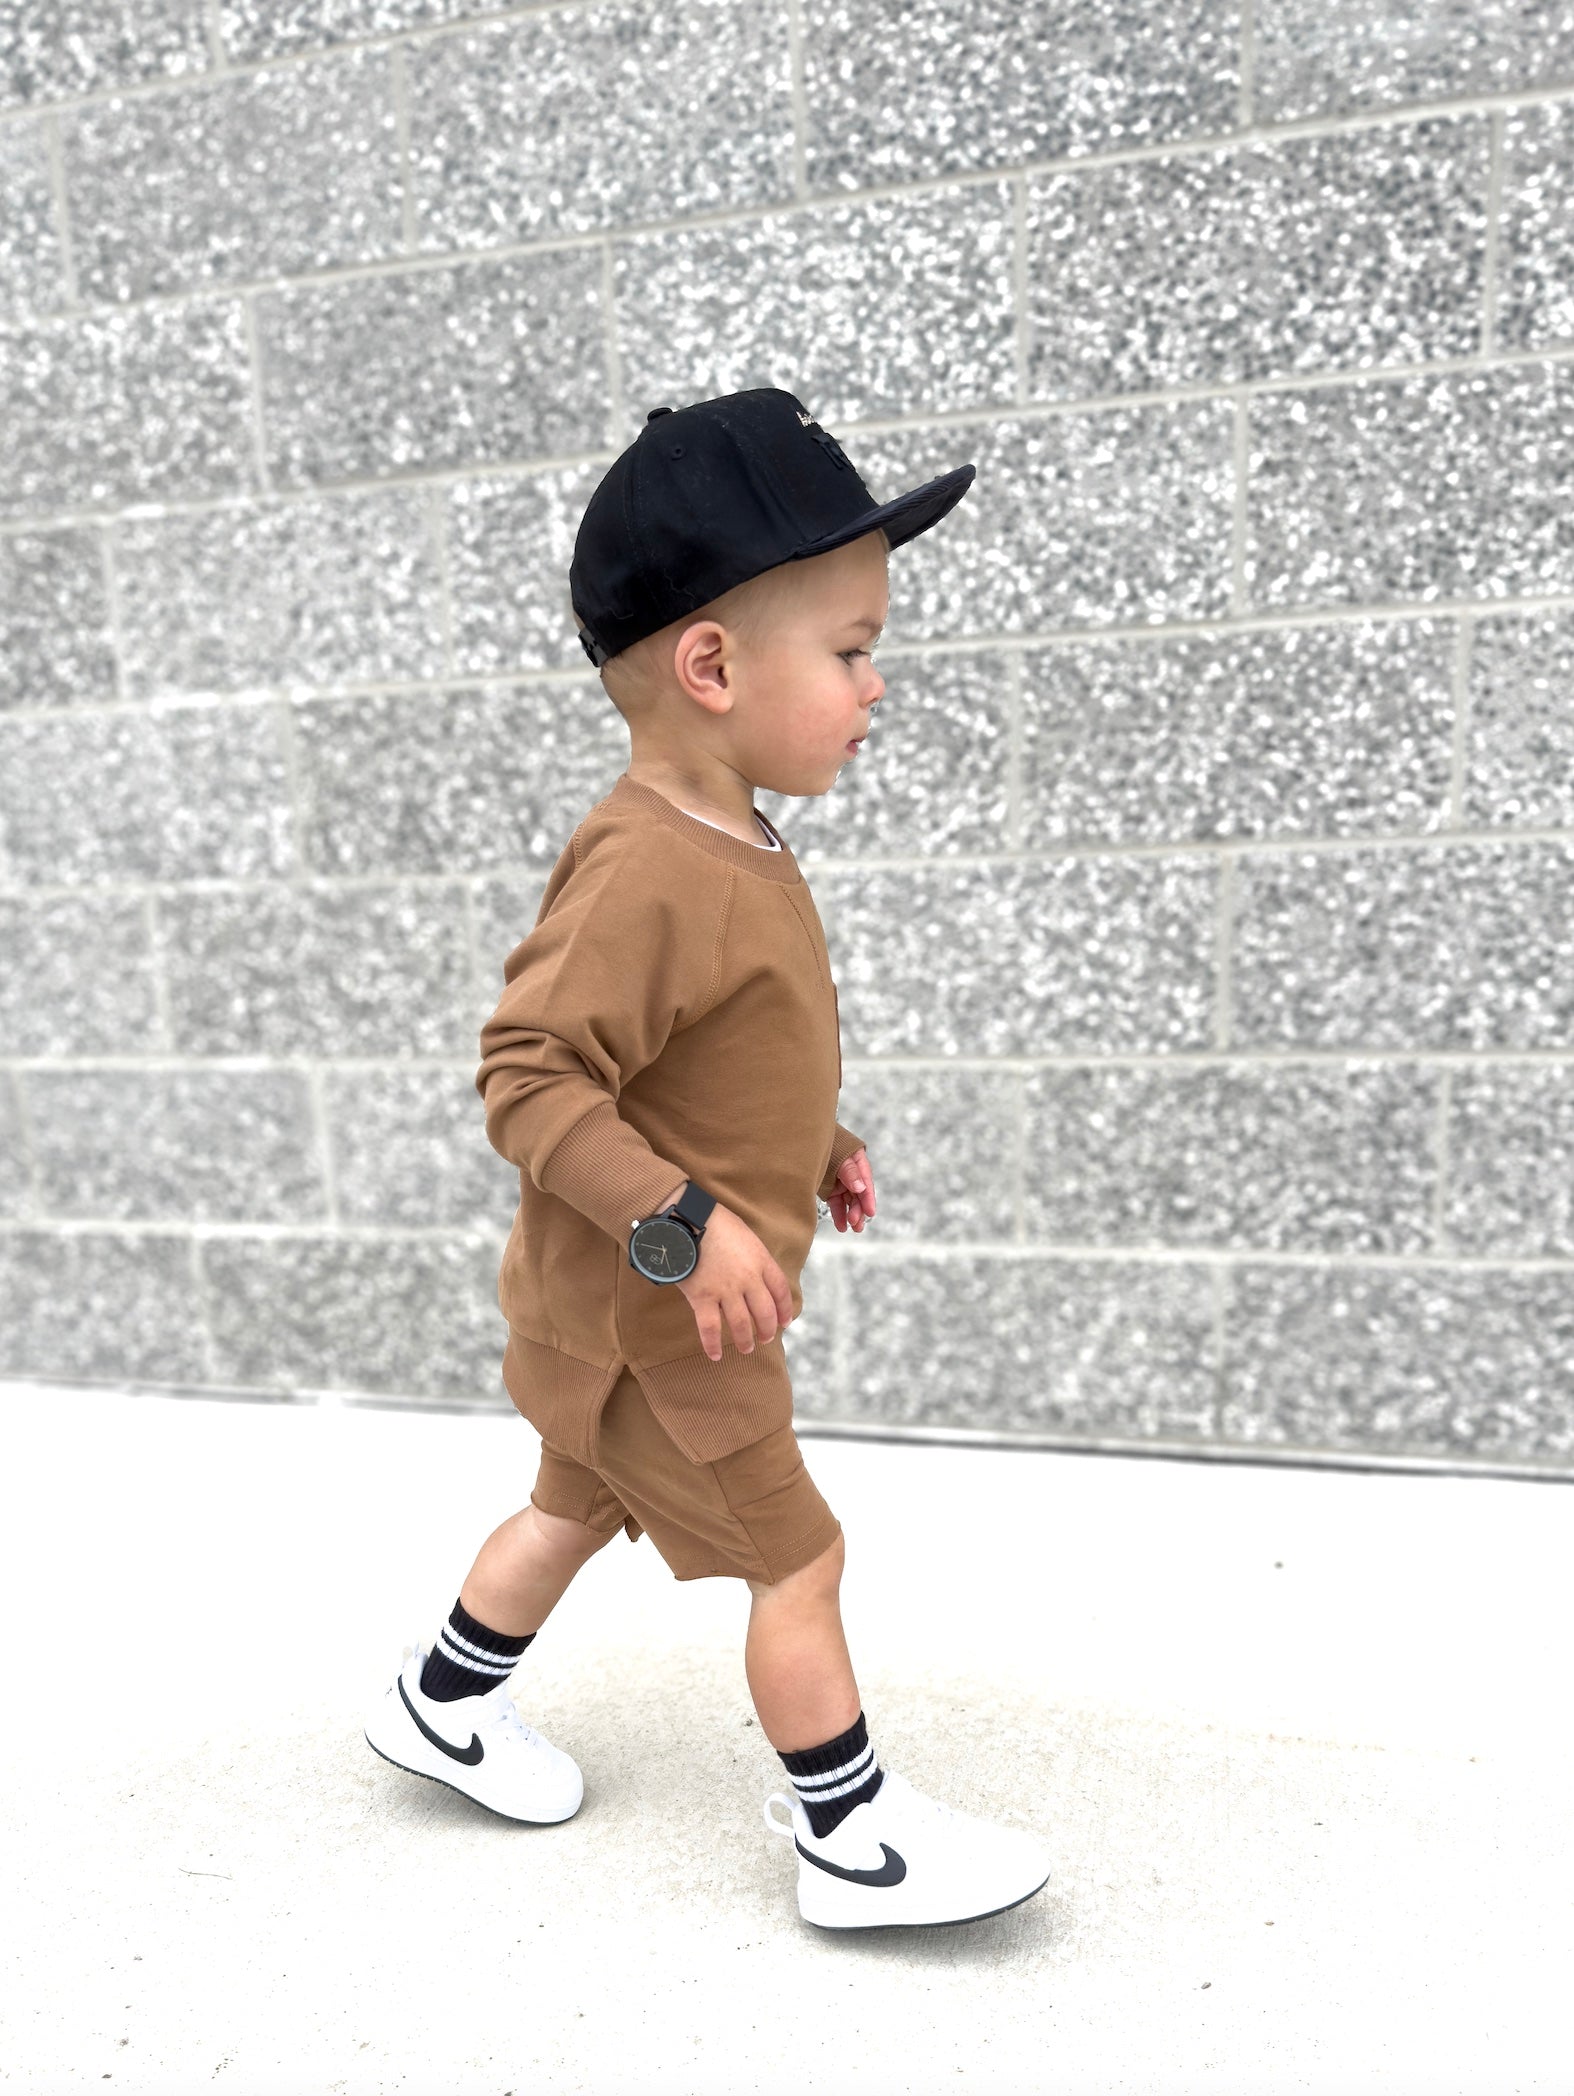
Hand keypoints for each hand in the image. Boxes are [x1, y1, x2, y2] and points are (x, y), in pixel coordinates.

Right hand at [674, 1199, 795, 1361]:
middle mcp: (748, 1279)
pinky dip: (712, 1345)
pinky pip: (710, 1328)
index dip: (785, 1309)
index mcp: (761, 1260)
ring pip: (742, 1324)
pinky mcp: (702, 1298)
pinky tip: (715, 1355)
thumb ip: (753, 1256)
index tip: (786, 1321)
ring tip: (746, 1349)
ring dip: (745, 1340)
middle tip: (766, 1338)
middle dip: (768, 1329)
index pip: (780, 1290)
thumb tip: (754, 1272)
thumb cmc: (715, 1221)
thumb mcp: (744, 1235)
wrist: (688, 1219)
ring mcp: (726, 1290)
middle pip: (765, 1312)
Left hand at [825, 1149, 874, 1232]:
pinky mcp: (830, 1190)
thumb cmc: (826, 1144)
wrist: (802, 1142)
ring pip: (849, 1202)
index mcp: (858, 1163)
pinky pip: (837, 1204)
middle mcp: (852, 1174)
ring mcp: (841, 1183)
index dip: (868, 1199)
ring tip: (853, 1228)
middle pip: (858, 1195)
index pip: (866, 1183)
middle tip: (856, 1224)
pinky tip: (841, 1226)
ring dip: (851, 1215)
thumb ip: (850, 1172)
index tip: (870, 1212)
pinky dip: (839, 1215)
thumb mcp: (840, 1156)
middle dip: (858, 1210)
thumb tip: (860, 1188)